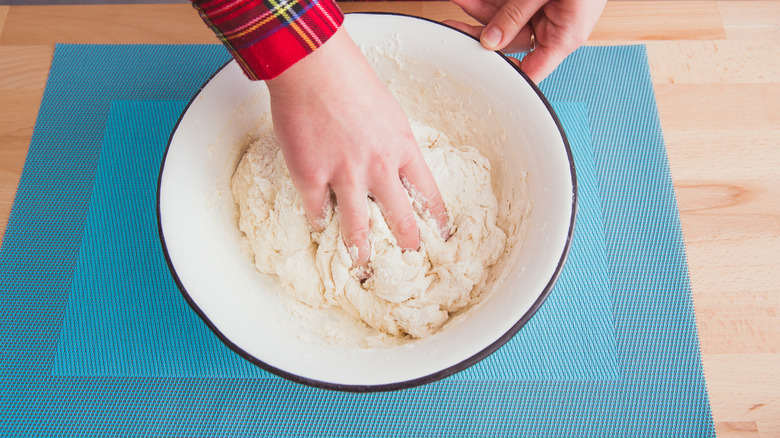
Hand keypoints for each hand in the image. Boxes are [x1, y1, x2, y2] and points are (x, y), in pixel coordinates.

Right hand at [266, 27, 448, 266]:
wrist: (313, 66)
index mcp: (404, 148)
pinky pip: (317, 212)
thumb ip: (393, 141)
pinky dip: (320, 221)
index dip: (437, 219)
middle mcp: (380, 168)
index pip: (430, 194)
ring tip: (363, 266)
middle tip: (410, 262)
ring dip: (361, 251)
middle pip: (400, 219)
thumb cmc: (352, 79)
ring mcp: (345, 175)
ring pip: (358, 229)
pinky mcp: (311, 177)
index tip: (442, 236)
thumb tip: (390, 162)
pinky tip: (321, 227)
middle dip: (408, 246)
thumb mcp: (389, 111)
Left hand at [444, 0, 605, 82]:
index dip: (505, 75)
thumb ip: (516, 15)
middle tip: (453, 28)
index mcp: (565, 38)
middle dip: (480, 32)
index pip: (530, 71)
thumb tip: (490, 41)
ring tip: (461, 2)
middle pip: (510, 42)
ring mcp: (546, 13)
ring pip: (505, 21)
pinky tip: (472, 0)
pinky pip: (510, 5)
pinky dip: (491, 2)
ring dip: (480, 10)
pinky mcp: (538, 1)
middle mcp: (555, 29)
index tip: (478, 71)